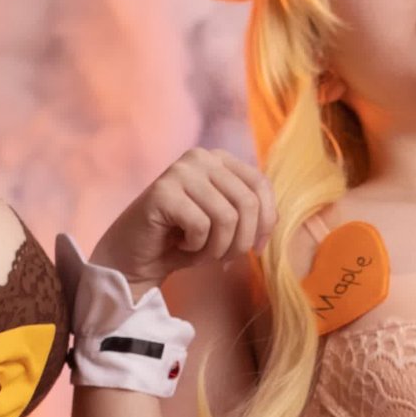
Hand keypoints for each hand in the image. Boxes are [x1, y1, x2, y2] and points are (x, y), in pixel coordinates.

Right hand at [91, 148, 274, 282]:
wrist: (136, 258)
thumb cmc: (183, 242)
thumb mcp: (226, 223)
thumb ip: (252, 212)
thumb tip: (279, 220)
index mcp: (219, 159)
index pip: (262, 186)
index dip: (266, 222)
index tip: (256, 248)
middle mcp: (200, 157)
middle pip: (248, 203)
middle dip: (241, 241)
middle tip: (223, 258)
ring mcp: (179, 171)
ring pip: (227, 217)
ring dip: (218, 247)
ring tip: (200, 251)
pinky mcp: (161, 192)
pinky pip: (201, 226)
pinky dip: (196, 247)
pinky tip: (179, 245)